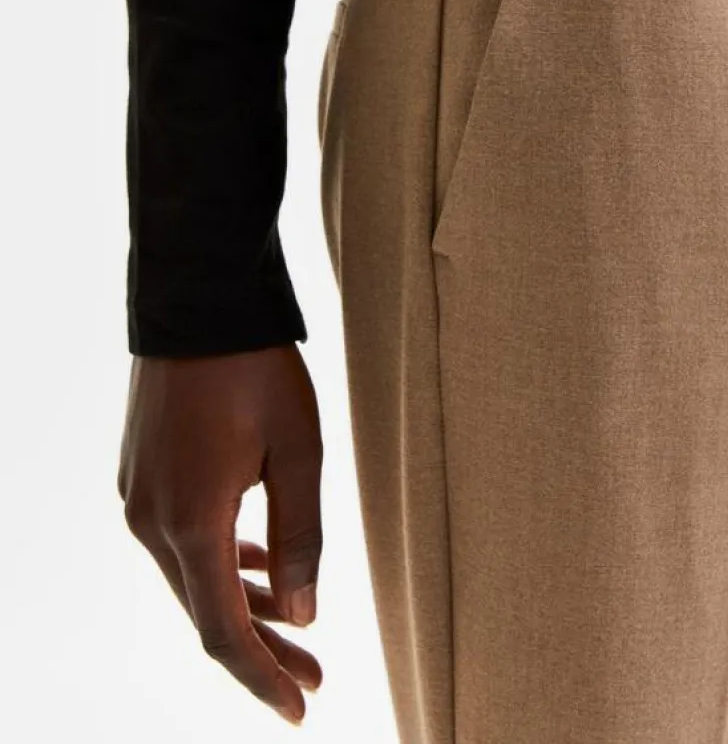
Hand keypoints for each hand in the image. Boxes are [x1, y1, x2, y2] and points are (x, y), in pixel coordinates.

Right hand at [117, 344, 323, 725]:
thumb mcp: (299, 451)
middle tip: (314, 674)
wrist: (199, 301)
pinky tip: (256, 563)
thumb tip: (303, 614)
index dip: (263, 677)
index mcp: (191, 522)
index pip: (223, 632)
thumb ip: (302, 538)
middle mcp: (150, 520)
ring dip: (241, 603)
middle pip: (205, 611)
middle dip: (261, 647)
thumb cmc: (258, 369)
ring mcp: (137, 497)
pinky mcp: (140, 474)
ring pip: (192, 576)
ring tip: (295, 625)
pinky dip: (220, 562)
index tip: (301, 709)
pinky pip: (180, 539)